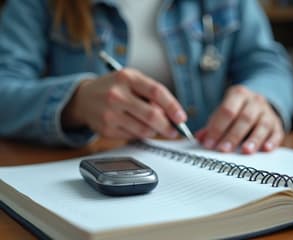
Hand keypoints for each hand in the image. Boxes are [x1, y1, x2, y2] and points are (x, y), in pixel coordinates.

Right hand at [62, 68, 186, 139]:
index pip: (156, 92)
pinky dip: (140, 134)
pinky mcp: (106, 129)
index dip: (173, 106)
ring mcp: (110, 113)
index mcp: (127, 78)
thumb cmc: (113, 87)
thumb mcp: (131, 80)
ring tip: (155, 127)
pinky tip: (137, 127)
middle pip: (151, 115)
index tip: (181, 118)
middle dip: (167, 126)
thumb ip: (150, 93)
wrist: (84, 98)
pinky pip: (132, 136)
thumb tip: (170, 114)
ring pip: (143, 130)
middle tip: (174, 131)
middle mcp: (117, 94)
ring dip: (154, 131)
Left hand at [196, 86, 284, 153]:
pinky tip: (265, 149)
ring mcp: (267, 112)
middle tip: (223, 150)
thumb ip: (211, 125)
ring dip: (253, 139)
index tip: (209, 144)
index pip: (227, 110)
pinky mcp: (277, 123)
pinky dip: (271, 141)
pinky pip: (276, 132)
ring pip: (262, 125)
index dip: (217, 128)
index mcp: (238, 94)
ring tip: (245, 152)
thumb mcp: (222, 113)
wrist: (256, 103)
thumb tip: (200, 138)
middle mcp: (255, 101)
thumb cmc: (234, 111)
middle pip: (244, 118)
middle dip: (233, 135)